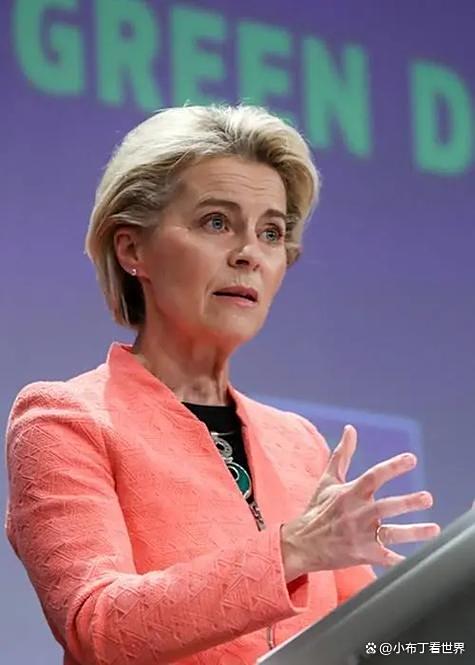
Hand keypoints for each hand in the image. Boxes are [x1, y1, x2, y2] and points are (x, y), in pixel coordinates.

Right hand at [281, 425, 439, 577]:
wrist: (302, 544)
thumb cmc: (318, 509)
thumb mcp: (328, 480)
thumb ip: (342, 454)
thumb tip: (350, 429)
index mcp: (350, 494)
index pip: (374, 477)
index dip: (393, 467)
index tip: (412, 459)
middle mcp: (356, 514)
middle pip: (385, 507)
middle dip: (407, 503)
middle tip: (428, 498)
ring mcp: (360, 536)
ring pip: (390, 534)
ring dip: (413, 532)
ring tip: (434, 530)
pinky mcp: (363, 555)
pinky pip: (386, 560)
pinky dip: (400, 563)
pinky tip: (416, 563)